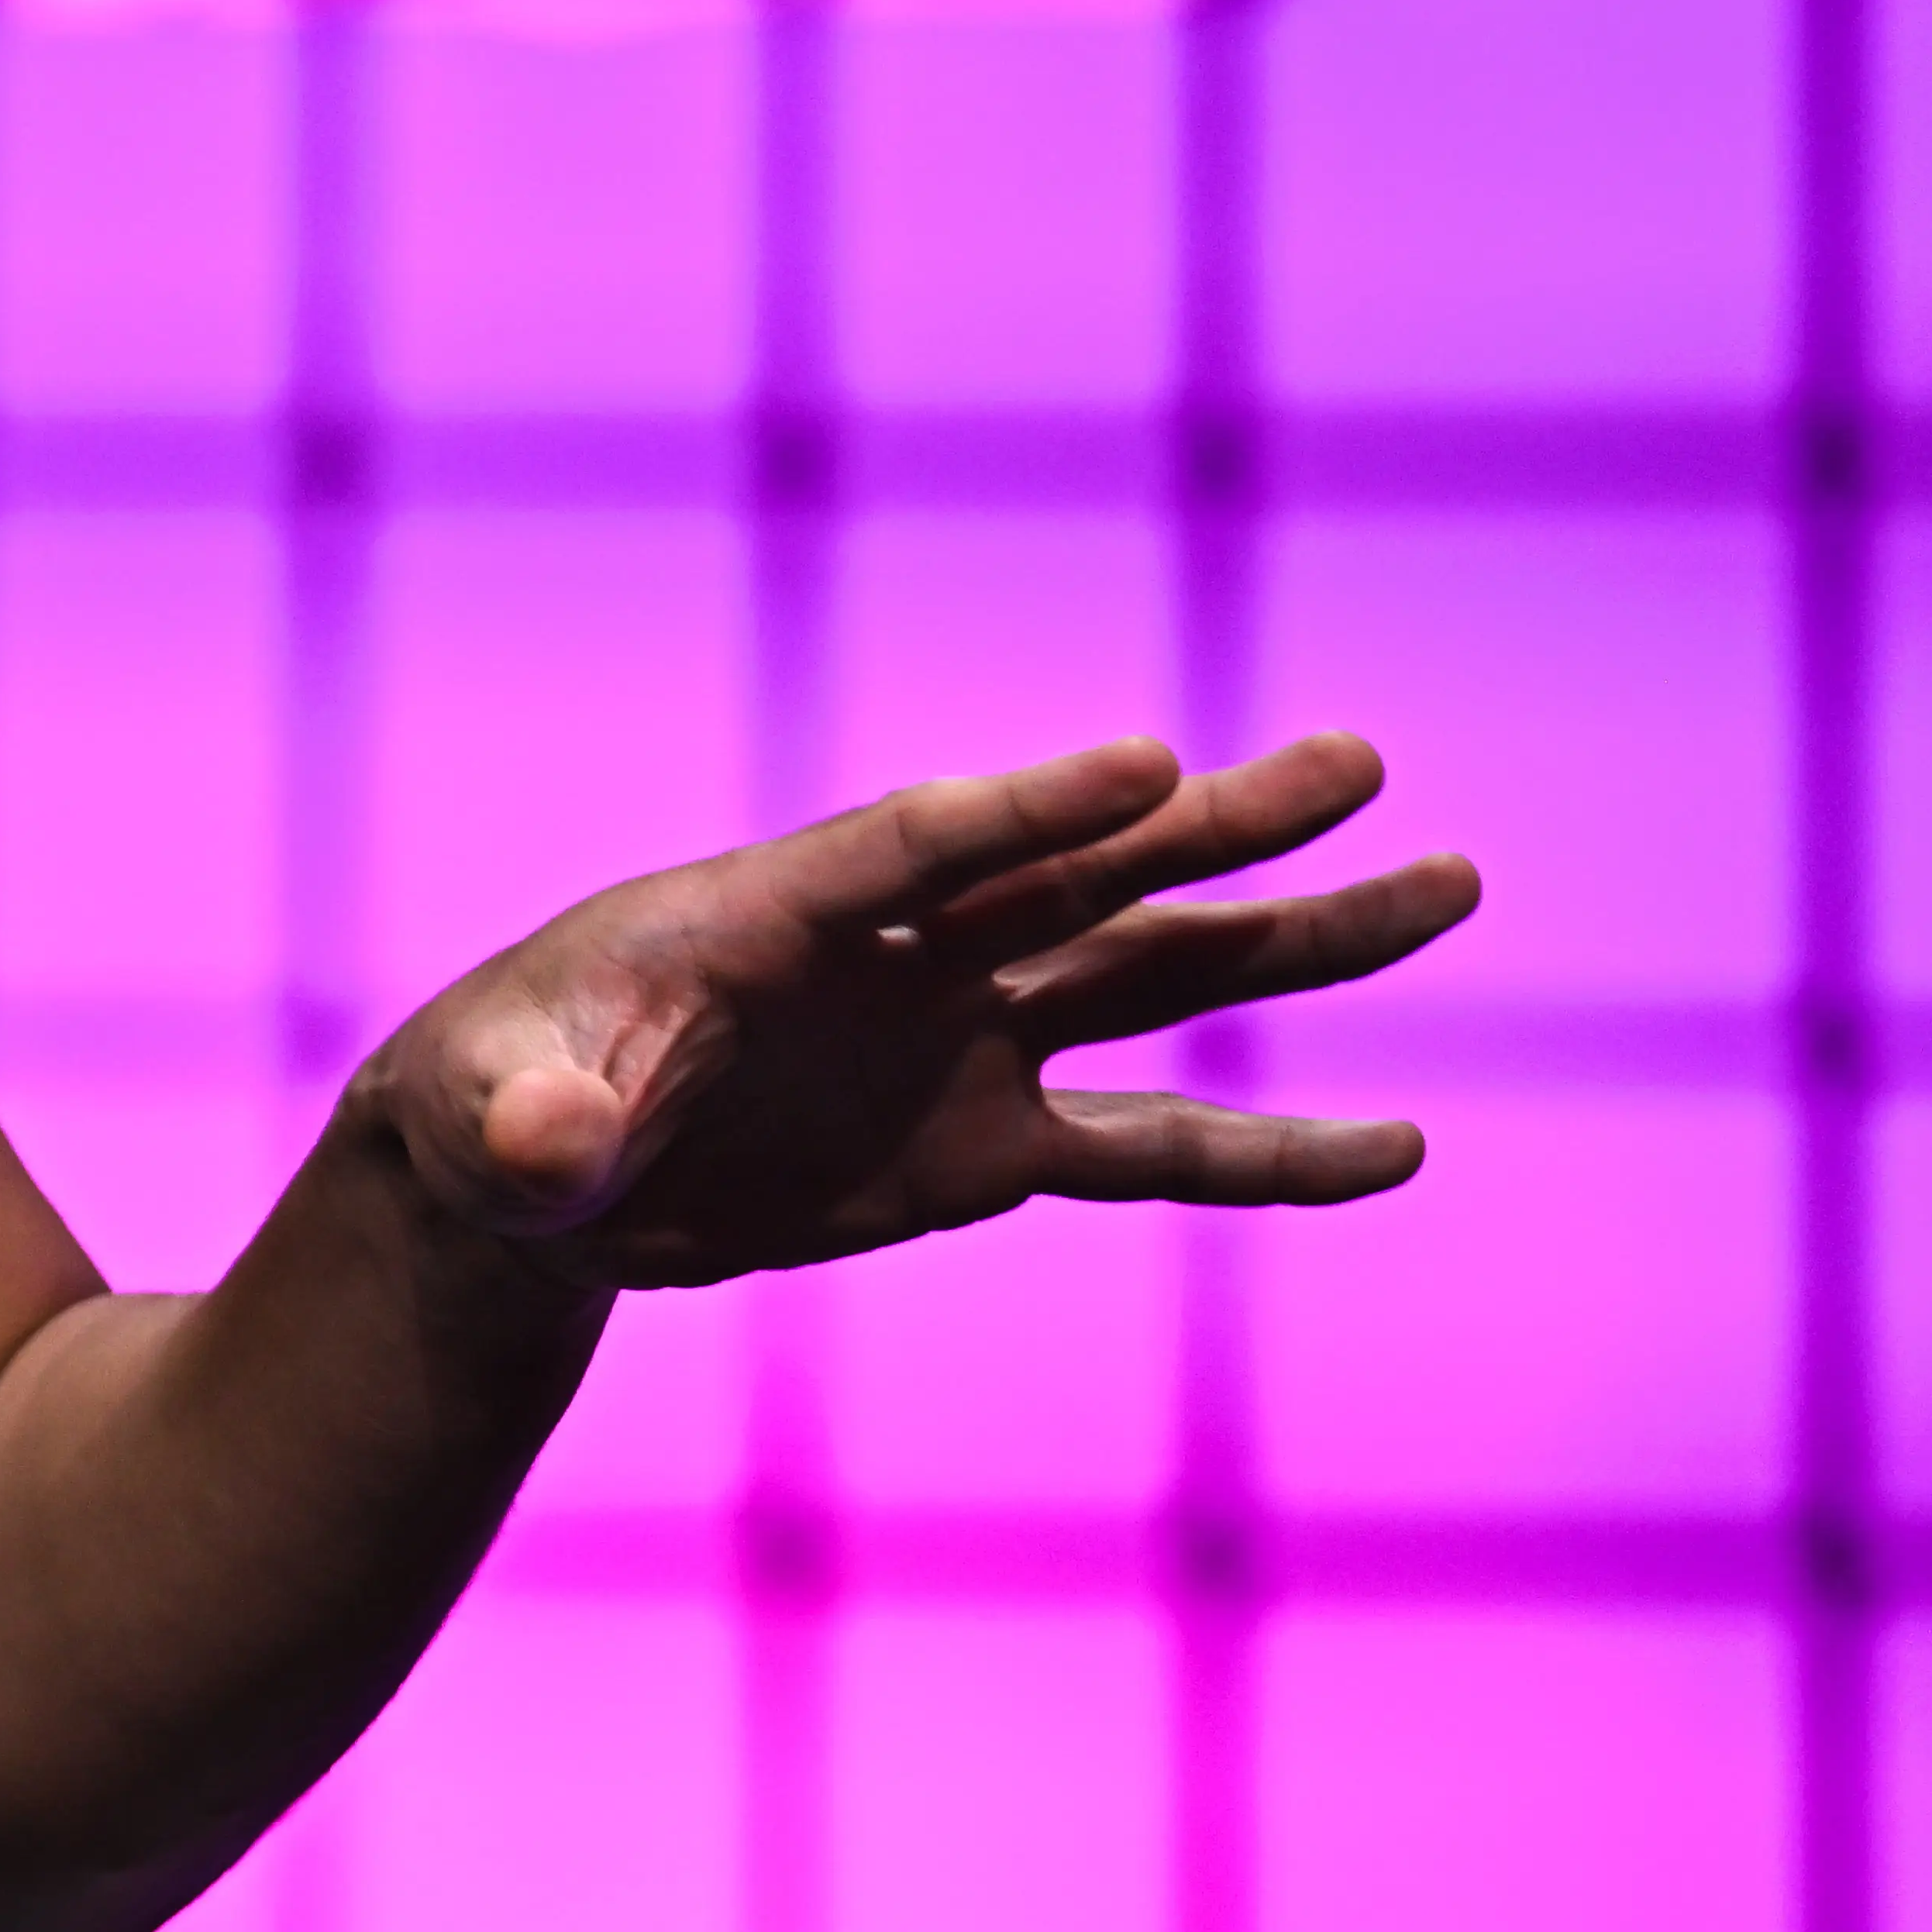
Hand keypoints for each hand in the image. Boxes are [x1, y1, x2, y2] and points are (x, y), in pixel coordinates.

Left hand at [373, 732, 1471, 1287]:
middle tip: (1357, 762)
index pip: (915, 843)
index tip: (1148, 764)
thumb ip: (525, 1124)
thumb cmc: (487, 1108)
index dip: (1025, 807)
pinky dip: (1271, 1154)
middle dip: (1212, 826)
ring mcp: (953, 1039)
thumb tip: (542, 1144)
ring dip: (1294, 935)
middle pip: (1075, 874)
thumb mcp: (486, 1120)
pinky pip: (1154, 1145)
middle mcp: (891, 955)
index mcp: (765, 916)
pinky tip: (1394, 1149)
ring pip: (1152, 973)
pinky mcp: (982, 1142)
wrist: (525, 1169)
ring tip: (1445, 882)